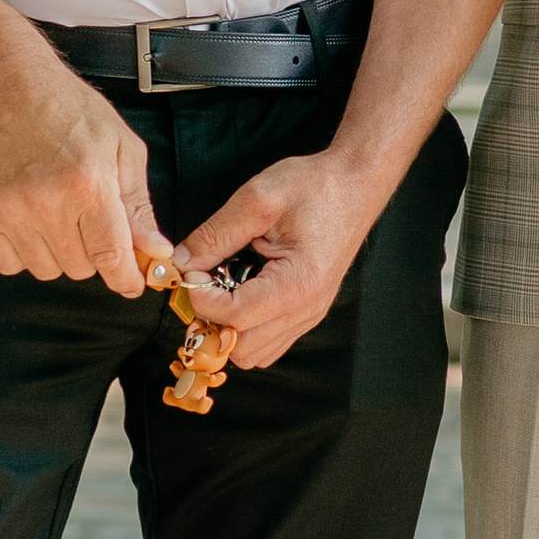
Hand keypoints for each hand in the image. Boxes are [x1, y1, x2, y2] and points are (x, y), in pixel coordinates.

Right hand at [0, 52, 167, 293]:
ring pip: (47, 270)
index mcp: (89, 184)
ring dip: (59, 254)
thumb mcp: (122, 147)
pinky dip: (24, 253)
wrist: (9, 88)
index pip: (111, 257)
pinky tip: (31, 222)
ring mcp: (11, 210)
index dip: (125, 280)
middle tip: (89, 220)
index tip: (131, 284)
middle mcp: (48, 202)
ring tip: (58, 215)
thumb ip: (139, 204)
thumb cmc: (71, 111)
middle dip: (93, 253)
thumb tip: (155, 251)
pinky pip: (10, 265)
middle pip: (81, 268)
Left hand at [178, 148, 384, 372]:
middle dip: (212, 319)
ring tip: (224, 286)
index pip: (234, 317)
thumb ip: (214, 235)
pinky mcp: (307, 312)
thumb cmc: (315, 187)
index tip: (192, 271)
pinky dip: (246, 328)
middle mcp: (306, 309)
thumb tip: (181, 263)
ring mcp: (309, 315)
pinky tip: (242, 291)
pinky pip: (268, 342)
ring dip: (228, 327)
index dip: (201, 298)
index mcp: (297, 283)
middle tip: (205, 282)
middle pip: (241, 348)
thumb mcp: (257, 199)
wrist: (356, 185)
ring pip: (253, 353)